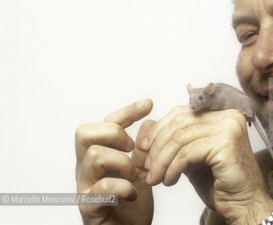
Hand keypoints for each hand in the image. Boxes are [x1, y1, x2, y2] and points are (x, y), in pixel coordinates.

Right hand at [75, 99, 154, 224]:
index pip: (106, 123)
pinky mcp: (89, 207)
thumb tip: (149, 121)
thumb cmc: (131, 205)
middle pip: (84, 132)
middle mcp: (86, 168)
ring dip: (122, 162)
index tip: (149, 104)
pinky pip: (100, 187)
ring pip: (94, 155)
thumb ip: (143, 149)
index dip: (127, 111)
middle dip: (114, 133)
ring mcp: (85, 187)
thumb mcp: (142, 171)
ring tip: (135, 175)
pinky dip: (123, 187)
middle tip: (131, 148)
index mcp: (99, 156)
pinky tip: (133, 194)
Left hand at [140, 106, 272, 224]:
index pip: (182, 112)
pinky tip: (169, 180)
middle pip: (179, 122)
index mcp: (222, 115)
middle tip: (146, 166)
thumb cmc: (220, 183)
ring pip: (181, 138)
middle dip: (157, 145)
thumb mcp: (193, 157)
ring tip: (155, 178)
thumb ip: (177, 142)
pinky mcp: (226, 143)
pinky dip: (173, 168)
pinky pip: (188, 153)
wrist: (245, 204)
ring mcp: (229, 128)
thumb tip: (147, 130)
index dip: (159, 128)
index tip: (143, 147)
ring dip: (162, 160)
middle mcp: (228, 116)